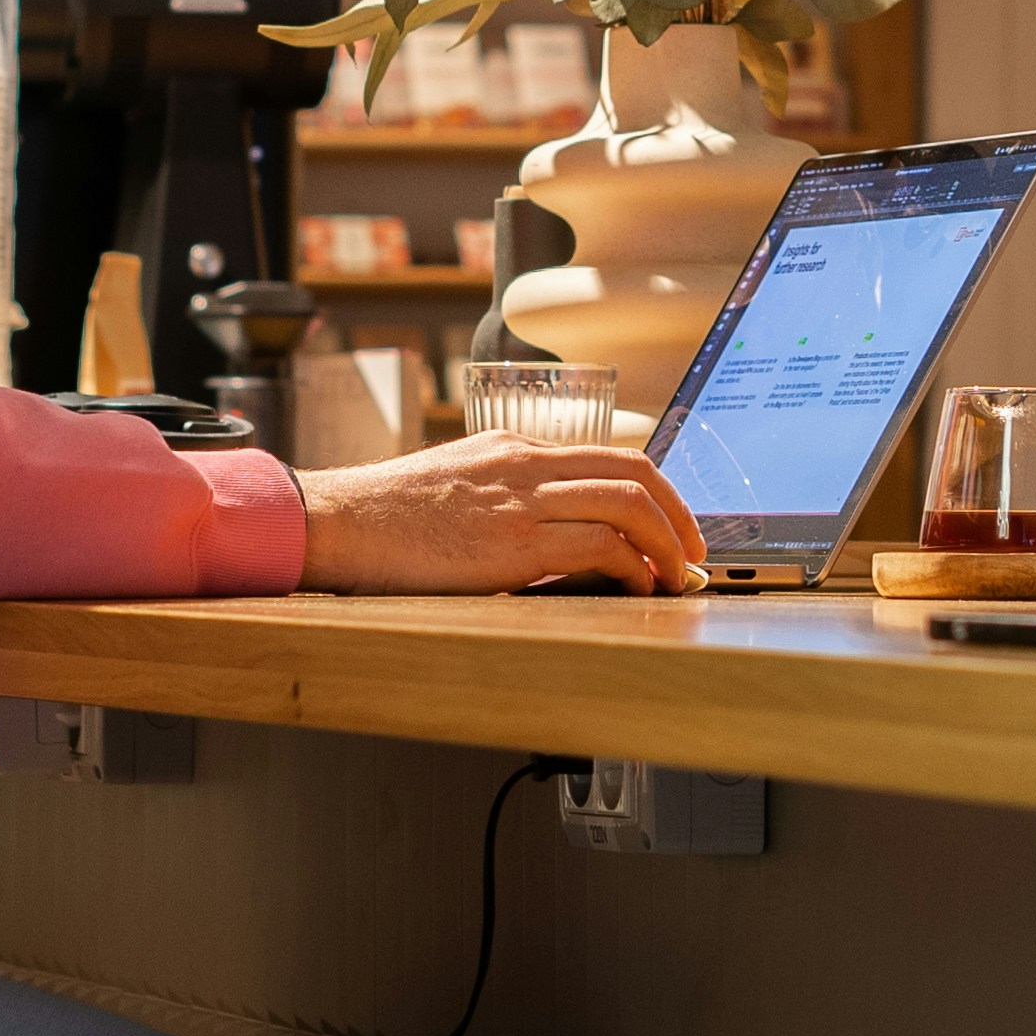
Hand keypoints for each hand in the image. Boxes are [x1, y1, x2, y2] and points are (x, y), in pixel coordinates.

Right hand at [297, 431, 706, 595]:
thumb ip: (507, 498)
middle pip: (635, 472)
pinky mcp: (513, 541)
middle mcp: (526, 464)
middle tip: (695, 553)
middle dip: (680, 515)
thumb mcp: (458, 486)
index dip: (657, 493)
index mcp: (514, 447)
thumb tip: (556, 539)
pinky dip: (633, 568)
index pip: (610, 457)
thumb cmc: (388, 516)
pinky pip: (598, 545)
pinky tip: (636, 589)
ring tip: (676, 577)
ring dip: (668, 545)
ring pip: (629, 503)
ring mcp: (522, 499)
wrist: (341, 521)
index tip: (674, 527)